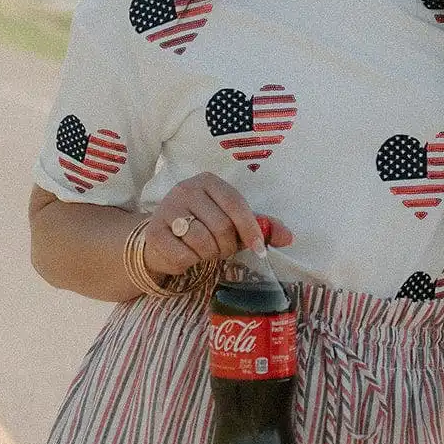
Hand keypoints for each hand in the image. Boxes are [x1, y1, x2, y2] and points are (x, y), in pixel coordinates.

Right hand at [142, 173, 293, 276]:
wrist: (163, 238)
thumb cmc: (204, 226)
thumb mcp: (234, 222)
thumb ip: (260, 227)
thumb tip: (289, 237)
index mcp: (208, 181)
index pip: (236, 204)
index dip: (250, 230)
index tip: (259, 249)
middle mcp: (186, 189)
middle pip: (221, 226)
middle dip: (227, 246)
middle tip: (223, 249)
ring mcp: (167, 209)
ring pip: (202, 241)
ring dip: (209, 255)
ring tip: (205, 251)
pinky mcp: (154, 232)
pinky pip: (183, 255)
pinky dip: (190, 262)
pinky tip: (187, 255)